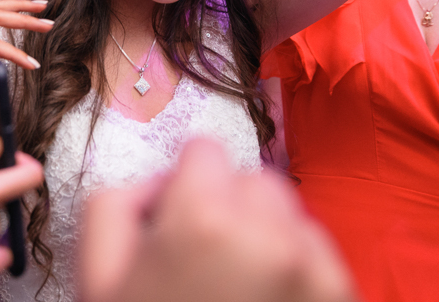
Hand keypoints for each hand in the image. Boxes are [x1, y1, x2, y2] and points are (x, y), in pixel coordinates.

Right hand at [79, 140, 357, 301]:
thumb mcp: (97, 277)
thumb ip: (117, 204)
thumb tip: (160, 184)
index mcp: (204, 219)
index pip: (203, 152)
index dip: (182, 188)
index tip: (176, 226)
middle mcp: (270, 236)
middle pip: (255, 180)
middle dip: (230, 208)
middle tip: (206, 264)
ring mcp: (315, 271)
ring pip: (292, 217)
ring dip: (269, 238)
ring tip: (239, 293)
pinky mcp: (342, 300)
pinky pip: (320, 258)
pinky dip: (298, 273)